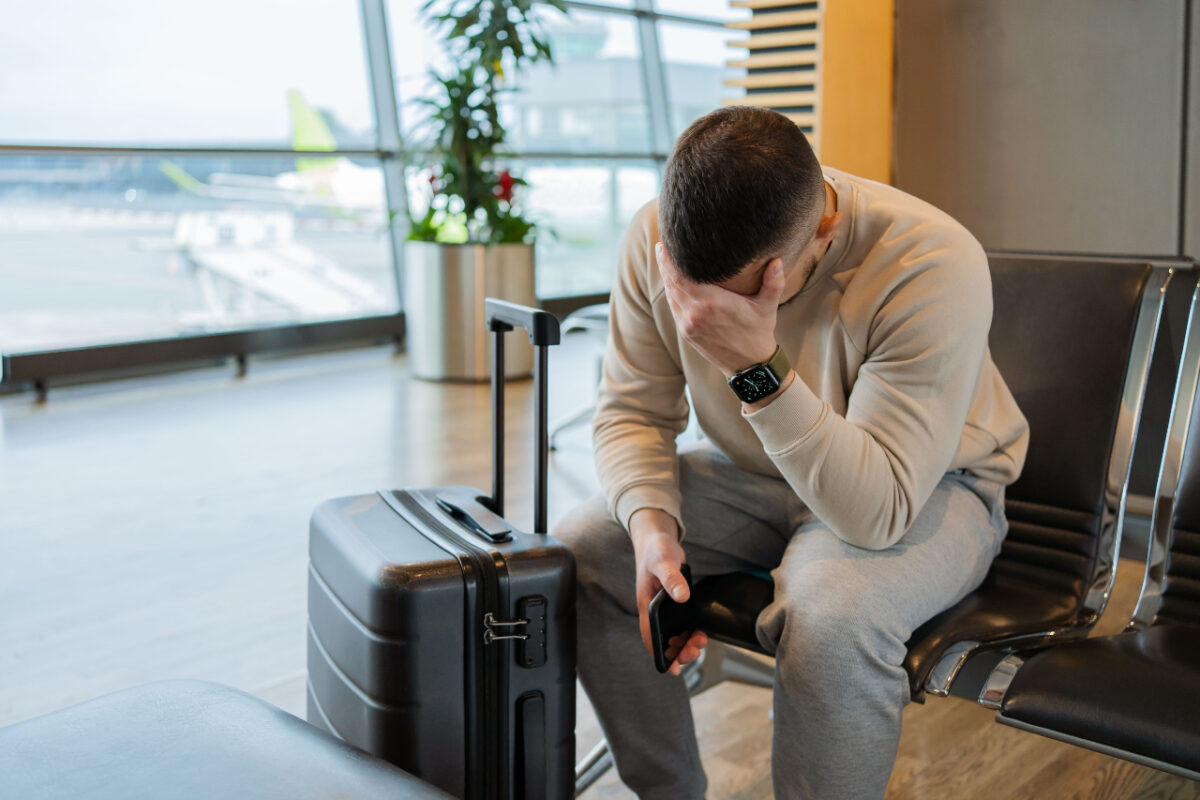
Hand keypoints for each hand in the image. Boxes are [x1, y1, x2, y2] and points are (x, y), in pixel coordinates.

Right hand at [629, 508, 708, 675]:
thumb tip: (682, 596)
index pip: (650, 635)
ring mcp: (663, 607)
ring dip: (684, 643)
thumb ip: (672, 578)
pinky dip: (689, 631)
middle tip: (694, 653)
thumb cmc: (656, 550)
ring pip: (672, 634)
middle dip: (678, 651)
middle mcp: (653, 609)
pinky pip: (680, 623)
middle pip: (663, 639)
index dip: (660, 654)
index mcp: (646, 604)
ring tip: (700, 643)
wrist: (657, 538)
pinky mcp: (673, 602)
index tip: (673, 668)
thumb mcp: (663, 561)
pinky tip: (699, 633)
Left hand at [656, 242, 784, 377]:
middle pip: (671, 284)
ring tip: (665, 260)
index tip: (664, 245)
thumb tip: (777, 261)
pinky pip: (674, 308)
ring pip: (670, 296)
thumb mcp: (767, 307)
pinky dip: (671, 293)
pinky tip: (672, 283)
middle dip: (665, 264)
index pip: (681, 278)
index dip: (669, 261)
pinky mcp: (686, 333)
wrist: (748, 366)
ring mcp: (688, 325)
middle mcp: (695, 314)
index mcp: (711, 303)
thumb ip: (773, 282)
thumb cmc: (758, 333)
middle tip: (662, 246)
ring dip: (666, 278)